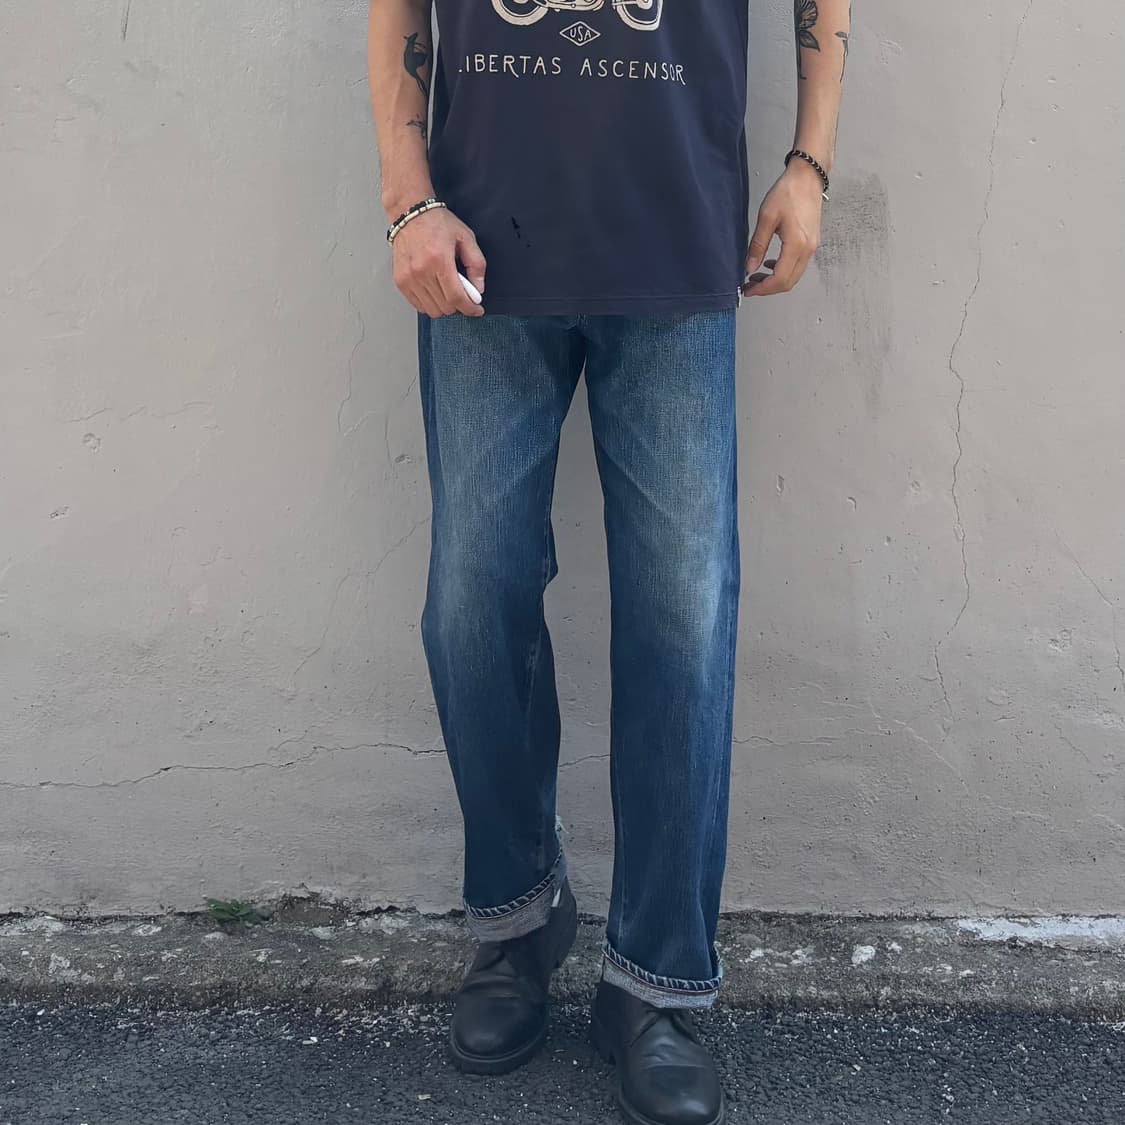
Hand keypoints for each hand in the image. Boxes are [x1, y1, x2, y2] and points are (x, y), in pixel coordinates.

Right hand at [391, 208, 486, 317]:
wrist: (410, 213)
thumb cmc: (437, 223)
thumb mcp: (466, 238)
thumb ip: (477, 264)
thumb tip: (478, 289)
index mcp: (440, 260)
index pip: (456, 298)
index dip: (470, 308)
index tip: (476, 309)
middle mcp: (422, 272)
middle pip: (446, 307)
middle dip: (458, 304)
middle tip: (462, 292)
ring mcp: (409, 278)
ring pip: (432, 310)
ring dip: (444, 306)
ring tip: (447, 290)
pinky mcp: (400, 281)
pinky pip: (418, 306)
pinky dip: (430, 303)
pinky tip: (435, 290)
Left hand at [742, 161, 823, 296]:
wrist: (807, 177)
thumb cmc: (789, 192)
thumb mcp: (766, 218)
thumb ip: (758, 246)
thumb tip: (750, 267)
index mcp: (797, 245)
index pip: (780, 279)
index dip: (762, 289)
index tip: (748, 289)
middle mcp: (808, 249)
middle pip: (788, 283)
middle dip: (768, 288)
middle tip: (750, 286)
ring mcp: (812, 247)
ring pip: (794, 276)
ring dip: (775, 280)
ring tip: (757, 276)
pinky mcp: (811, 243)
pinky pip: (798, 266)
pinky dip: (783, 271)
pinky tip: (770, 264)